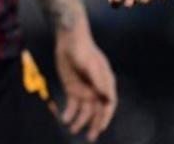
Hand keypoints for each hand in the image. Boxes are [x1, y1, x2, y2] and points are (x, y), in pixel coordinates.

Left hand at [54, 27, 115, 141]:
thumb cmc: (83, 49)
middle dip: (93, 125)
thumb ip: (99, 81)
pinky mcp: (72, 89)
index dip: (105, 117)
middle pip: (97, 111)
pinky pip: (72, 105)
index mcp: (105, 84)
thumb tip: (109, 98)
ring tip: (72, 130)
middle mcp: (96, 90)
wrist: (68, 40)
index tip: (100, 127)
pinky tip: (64, 119)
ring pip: (84, 111)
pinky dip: (69, 113)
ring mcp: (84, 90)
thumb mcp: (91, 64)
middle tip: (90, 137)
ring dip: (80, 122)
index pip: (108, 105)